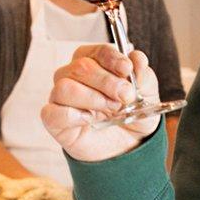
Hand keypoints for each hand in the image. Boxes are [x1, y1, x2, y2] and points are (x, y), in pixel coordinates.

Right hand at [42, 44, 159, 163]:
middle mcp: (74, 77)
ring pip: (65, 87)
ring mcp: (62, 98)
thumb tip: (137, 58)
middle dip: (107, 82)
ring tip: (111, 110)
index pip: (96, 51)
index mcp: (96, 64)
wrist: (128, 147)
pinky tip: (90, 119)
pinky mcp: (54, 120)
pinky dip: (73, 115)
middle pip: (81, 67)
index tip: (127, 69)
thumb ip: (143, 76)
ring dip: (93, 98)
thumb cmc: (131, 116)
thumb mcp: (147, 96)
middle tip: (125, 96)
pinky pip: (52, 112)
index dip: (112, 58)